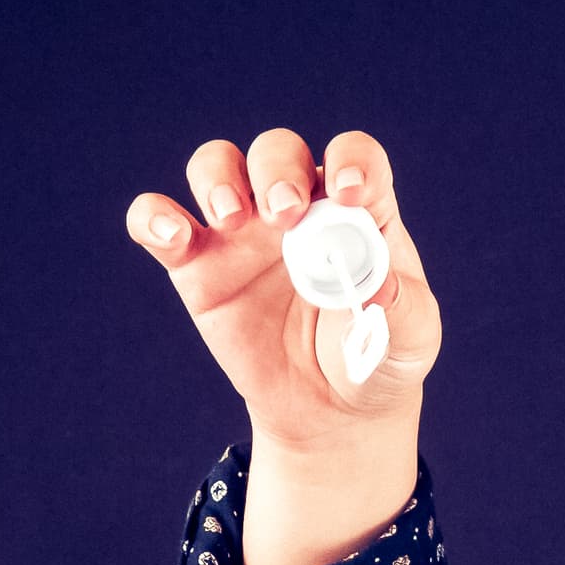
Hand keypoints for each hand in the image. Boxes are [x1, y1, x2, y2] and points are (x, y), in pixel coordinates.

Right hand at [124, 126, 440, 450]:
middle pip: (277, 151)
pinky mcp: (196, 267)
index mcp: (356, 210)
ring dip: (219, 178)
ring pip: (216, 166)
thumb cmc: (377, 357)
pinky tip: (170, 234)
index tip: (350, 192)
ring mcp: (242, 233)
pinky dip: (153, 216)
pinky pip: (160, 224)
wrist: (330, 412)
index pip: (354, 157)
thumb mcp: (411, 338)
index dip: (351, 160)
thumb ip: (400, 306)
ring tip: (233, 217)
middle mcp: (296, 207)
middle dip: (278, 170)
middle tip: (284, 213)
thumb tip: (374, 280)